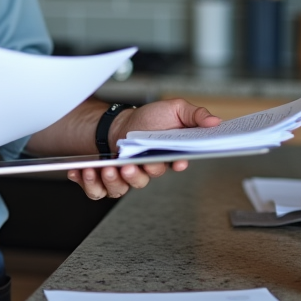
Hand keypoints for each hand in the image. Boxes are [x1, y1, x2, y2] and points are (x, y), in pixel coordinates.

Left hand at [67, 99, 219, 199]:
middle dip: (136, 173)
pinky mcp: (110, 180)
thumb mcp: (174, 109)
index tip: (173, 161)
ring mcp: (130, 176)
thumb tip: (215, 121)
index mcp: (167, 154)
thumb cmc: (148, 119)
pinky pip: (100, 191)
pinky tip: (84, 172)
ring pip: (124, 187)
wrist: (119, 124)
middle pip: (147, 177)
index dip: (175, 164)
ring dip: (114, 179)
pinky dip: (90, 184)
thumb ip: (195, 114)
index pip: (175, 163)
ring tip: (106, 167)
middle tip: (128, 164)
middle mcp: (150, 169)